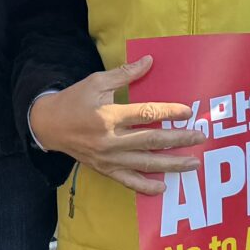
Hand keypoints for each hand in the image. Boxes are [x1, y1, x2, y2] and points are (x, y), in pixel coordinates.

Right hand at [26, 55, 204, 195]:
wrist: (49, 125)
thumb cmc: (74, 100)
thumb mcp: (96, 81)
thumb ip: (125, 73)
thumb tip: (149, 61)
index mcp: (108, 115)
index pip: (146, 114)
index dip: (169, 112)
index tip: (188, 112)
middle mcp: (110, 140)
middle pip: (151, 140)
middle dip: (179, 139)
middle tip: (200, 137)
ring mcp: (108, 158)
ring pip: (145, 163)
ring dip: (171, 164)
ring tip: (193, 163)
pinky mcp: (104, 169)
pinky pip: (128, 181)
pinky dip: (146, 186)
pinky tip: (164, 187)